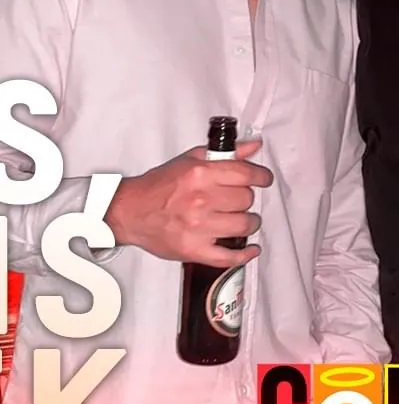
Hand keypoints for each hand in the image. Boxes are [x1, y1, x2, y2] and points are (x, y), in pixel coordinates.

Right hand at [106, 140, 271, 266]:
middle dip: (247, 198)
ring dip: (249, 222)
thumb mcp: (192, 160)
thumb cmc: (160, 186)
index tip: (264, 179)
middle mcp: (201, 200)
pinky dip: (244, 254)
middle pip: (246, 199)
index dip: (261, 176)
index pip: (246, 174)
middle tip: (238, 200)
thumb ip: (227, 153)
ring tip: (243, 220)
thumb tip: (254, 146)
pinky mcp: (193, 250)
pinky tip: (251, 249)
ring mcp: (198, 227)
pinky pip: (228, 257)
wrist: (130, 211)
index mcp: (201, 175)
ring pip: (244, 225)